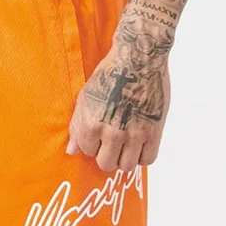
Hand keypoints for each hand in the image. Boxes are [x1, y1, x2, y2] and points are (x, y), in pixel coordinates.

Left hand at [66, 38, 170, 171]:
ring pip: (126, 166)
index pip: (87, 151)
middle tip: (112, 142)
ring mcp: (134, 134)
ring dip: (124, 157)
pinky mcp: (154, 132)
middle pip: (106, 164)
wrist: (139, 59)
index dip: (93, 143)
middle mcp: (111, 133)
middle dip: (107, 154)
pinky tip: (139, 145)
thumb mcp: (85, 98)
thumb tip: (71, 151)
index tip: (99, 134)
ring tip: (125, 144)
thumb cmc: (110, 75)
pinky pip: (148, 159)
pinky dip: (142, 156)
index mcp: (90, 124)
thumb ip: (77, 127)